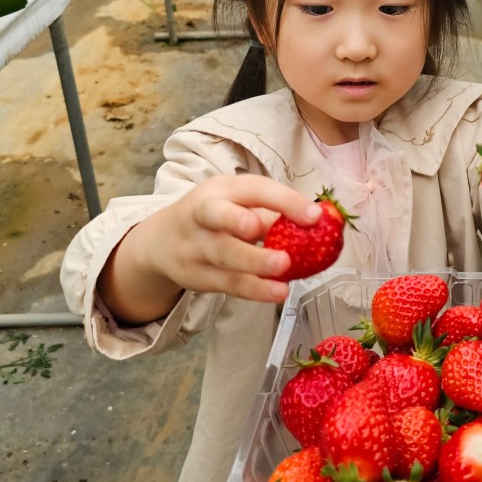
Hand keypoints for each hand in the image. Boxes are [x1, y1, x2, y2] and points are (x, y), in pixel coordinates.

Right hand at [100, 176, 323, 320]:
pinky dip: (254, 290)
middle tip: (274, 234)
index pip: (253, 189)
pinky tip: (277, 292)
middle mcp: (202, 214)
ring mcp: (195, 246)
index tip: (315, 215)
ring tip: (284, 272)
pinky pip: (227, 283)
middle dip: (242, 224)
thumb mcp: (237, 204)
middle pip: (219, 216)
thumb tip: (321, 224)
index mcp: (222, 189)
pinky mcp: (197, 276)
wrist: (160, 242)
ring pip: (223, 255)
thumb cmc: (216, 216)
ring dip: (254, 264)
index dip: (283, 200)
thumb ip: (272, 213)